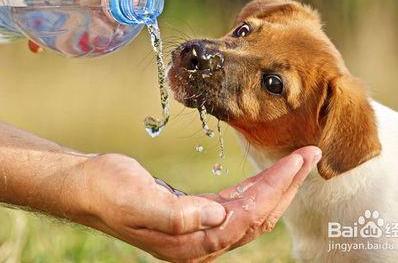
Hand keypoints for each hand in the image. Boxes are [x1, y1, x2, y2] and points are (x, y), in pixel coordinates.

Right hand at [73, 147, 320, 261]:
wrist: (86, 186)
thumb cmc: (106, 189)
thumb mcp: (135, 199)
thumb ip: (175, 215)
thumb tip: (214, 216)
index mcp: (190, 242)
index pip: (247, 216)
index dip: (277, 188)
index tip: (299, 159)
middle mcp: (200, 242)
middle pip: (258, 216)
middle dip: (287, 185)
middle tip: (311, 155)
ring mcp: (198, 231)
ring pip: (251, 211)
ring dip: (277, 186)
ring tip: (298, 162)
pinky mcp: (195, 215)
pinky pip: (237, 205)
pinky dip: (257, 189)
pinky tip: (267, 175)